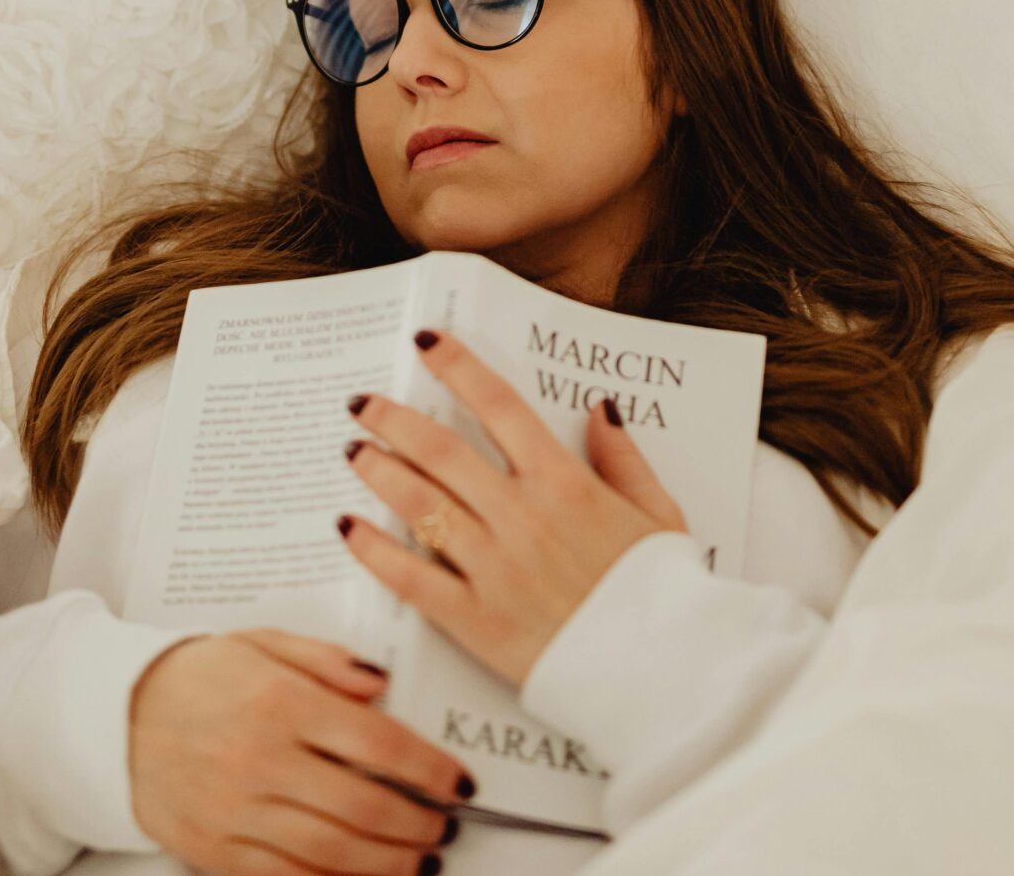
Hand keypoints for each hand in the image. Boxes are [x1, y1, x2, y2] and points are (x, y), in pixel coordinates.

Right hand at [128, 626, 473, 875]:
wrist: (114, 718)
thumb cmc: (194, 678)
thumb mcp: (262, 642)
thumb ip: (327, 660)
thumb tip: (381, 682)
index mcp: (280, 703)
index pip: (378, 745)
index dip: (430, 770)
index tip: (458, 781)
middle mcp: (261, 760)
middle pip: (364, 808)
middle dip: (419, 824)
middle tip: (447, 826)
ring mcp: (237, 812)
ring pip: (333, 854)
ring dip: (389, 863)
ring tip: (421, 860)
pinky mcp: (217, 851)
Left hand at [340, 328, 689, 688]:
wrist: (664, 671)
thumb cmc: (663, 593)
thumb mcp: (659, 513)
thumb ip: (624, 458)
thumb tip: (599, 408)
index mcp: (566, 482)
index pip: (499, 405)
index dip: (457, 366)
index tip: (427, 342)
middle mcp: (522, 516)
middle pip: (441, 450)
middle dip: (394, 419)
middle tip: (363, 402)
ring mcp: (494, 568)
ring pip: (420, 505)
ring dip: (378, 471)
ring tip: (353, 451)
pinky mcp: (476, 620)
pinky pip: (411, 578)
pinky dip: (374, 550)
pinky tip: (349, 527)